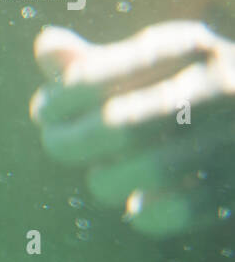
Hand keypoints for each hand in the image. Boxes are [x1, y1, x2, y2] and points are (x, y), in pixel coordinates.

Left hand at [30, 21, 234, 236]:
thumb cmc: (200, 85)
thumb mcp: (157, 61)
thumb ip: (97, 62)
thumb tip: (45, 46)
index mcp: (189, 47)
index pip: (100, 75)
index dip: (60, 99)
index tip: (45, 112)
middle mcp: (218, 86)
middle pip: (118, 125)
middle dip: (70, 142)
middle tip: (56, 143)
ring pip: (147, 169)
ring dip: (107, 180)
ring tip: (101, 175)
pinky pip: (181, 209)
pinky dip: (148, 215)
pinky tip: (137, 205)